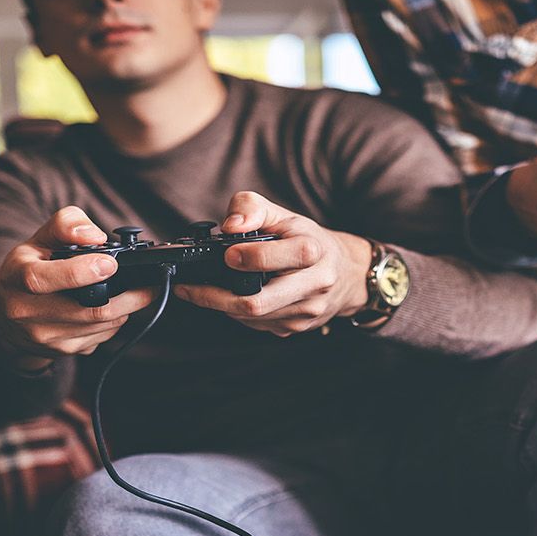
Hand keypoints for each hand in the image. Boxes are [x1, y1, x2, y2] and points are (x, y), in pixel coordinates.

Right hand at [0, 206, 156, 369]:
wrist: (7, 317)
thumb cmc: (27, 269)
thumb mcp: (38, 239)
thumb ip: (66, 225)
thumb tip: (96, 236)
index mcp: (16, 278)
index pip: (42, 279)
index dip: (79, 272)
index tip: (110, 263)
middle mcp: (26, 312)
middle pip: (87, 309)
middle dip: (126, 296)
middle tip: (149, 283)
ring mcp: (45, 337)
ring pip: (101, 325)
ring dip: (126, 308)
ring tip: (135, 292)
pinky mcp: (62, 351)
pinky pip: (101, 337)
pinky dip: (115, 322)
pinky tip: (114, 307)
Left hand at [173, 191, 372, 336]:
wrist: (345, 272)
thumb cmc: (308, 240)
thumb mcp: (284, 214)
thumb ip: (251, 208)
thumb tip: (230, 226)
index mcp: (312, 251)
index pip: (275, 259)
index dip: (247, 258)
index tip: (226, 255)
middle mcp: (314, 285)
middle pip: (257, 303)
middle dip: (216, 297)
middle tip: (190, 288)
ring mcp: (306, 311)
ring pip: (253, 318)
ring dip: (221, 306)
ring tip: (202, 291)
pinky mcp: (297, 327)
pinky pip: (258, 325)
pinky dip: (237, 313)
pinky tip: (231, 298)